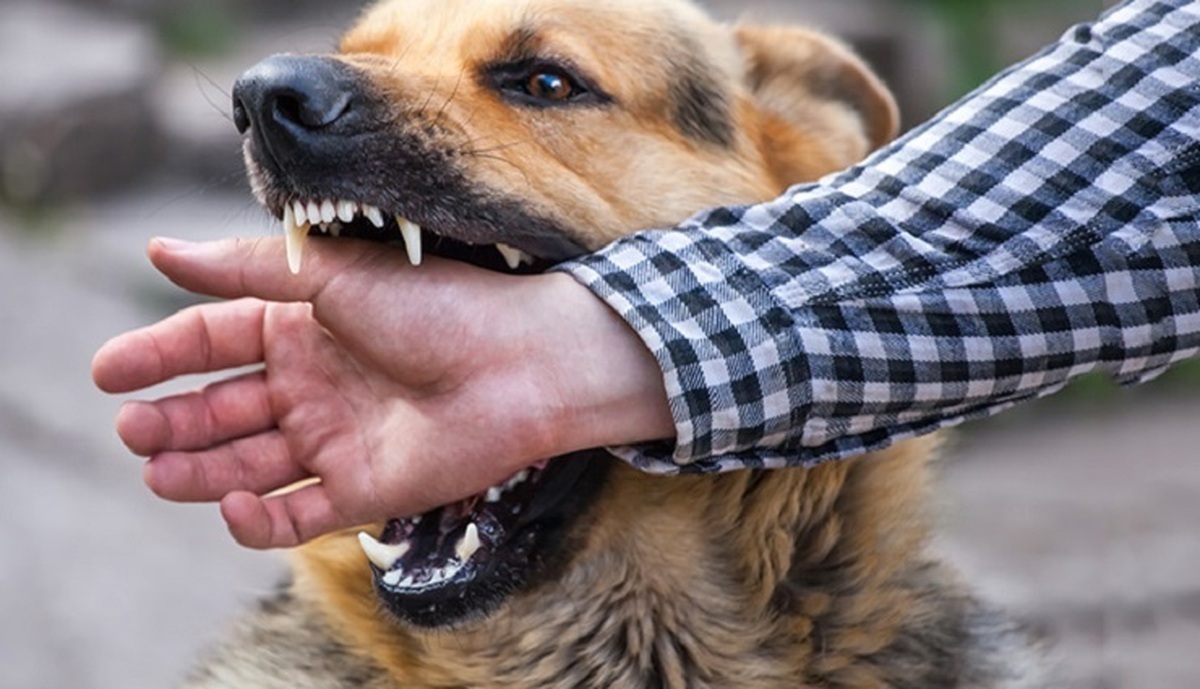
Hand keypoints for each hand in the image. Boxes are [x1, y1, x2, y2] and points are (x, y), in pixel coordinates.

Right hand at [92, 237, 672, 548]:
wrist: (522, 362)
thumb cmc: (437, 305)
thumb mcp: (332, 274)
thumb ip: (246, 271)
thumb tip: (158, 251)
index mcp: (303, 326)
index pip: (213, 340)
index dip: (158, 355)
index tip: (106, 372)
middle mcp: (314, 384)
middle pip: (222, 408)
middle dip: (172, 420)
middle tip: (132, 429)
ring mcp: (336, 439)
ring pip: (248, 462)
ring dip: (199, 469)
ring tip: (155, 469)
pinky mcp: (365, 489)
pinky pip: (297, 514)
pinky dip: (259, 519)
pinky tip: (231, 504)